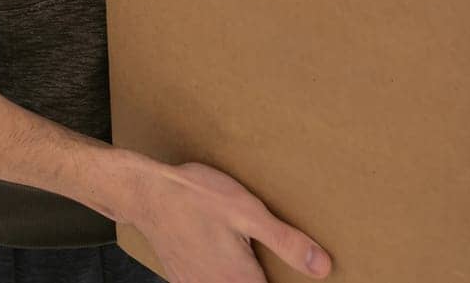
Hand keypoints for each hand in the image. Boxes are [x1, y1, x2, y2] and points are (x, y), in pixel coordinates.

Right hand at [120, 161, 332, 282]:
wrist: (146, 194)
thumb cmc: (197, 198)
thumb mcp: (250, 213)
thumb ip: (286, 243)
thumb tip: (322, 267)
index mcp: (239, 280)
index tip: (306, 277)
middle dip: (267, 278)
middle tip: (279, 262)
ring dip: (247, 277)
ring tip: (252, 259)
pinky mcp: (182, 278)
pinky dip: (225, 276)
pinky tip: (229, 258)